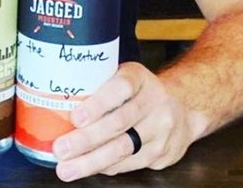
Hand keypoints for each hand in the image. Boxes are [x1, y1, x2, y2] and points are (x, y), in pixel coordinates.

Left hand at [52, 61, 198, 180]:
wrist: (184, 106)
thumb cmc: (141, 90)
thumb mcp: (125, 76)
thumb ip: (101, 85)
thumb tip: (59, 102)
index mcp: (139, 78)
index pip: (120, 88)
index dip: (98, 104)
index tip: (76, 117)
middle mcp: (154, 102)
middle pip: (118, 124)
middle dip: (86, 140)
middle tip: (61, 149)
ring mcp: (161, 130)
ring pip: (123, 149)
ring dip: (92, 161)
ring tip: (68, 167)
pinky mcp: (163, 153)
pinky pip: (130, 163)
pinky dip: (107, 167)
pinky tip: (90, 167)